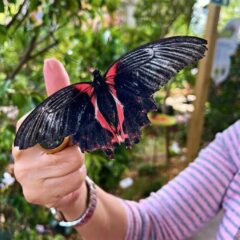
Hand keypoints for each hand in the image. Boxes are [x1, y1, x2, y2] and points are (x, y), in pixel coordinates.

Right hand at [12, 59, 86, 211]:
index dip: (71, 134)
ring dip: (78, 169)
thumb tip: (51, 61)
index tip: (67, 138)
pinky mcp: (33, 194)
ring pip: (72, 170)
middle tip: (67, 154)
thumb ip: (58, 90)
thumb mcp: (64, 117)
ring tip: (67, 168)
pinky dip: (75, 183)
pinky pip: (70, 186)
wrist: (63, 176)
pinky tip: (64, 182)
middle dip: (77, 154)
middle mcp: (19, 151)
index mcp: (26, 129)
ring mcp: (24, 175)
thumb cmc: (64, 144)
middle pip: (69, 153)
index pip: (56, 127)